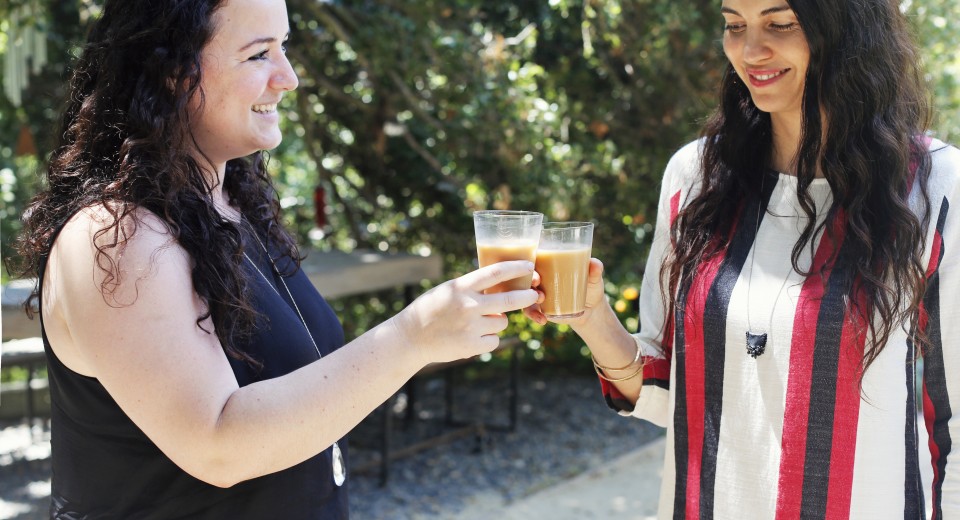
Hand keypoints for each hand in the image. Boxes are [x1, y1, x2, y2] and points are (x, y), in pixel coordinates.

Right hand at [391, 260, 539, 364]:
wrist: (410, 337)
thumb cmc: (432, 310)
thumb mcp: (449, 290)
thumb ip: (472, 288)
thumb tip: (504, 286)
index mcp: (461, 287)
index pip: (495, 273)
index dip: (516, 268)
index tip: (529, 265)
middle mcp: (468, 305)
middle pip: (509, 300)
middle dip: (527, 297)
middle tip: (534, 295)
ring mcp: (470, 327)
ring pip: (502, 322)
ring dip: (496, 321)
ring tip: (476, 323)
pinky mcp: (471, 346)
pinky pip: (494, 340)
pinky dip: (487, 339)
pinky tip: (470, 337)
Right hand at [524, 258, 606, 328]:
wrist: (591, 310)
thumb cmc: (591, 286)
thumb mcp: (594, 278)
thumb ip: (595, 270)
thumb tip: (595, 264)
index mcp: (548, 264)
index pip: (533, 259)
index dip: (529, 261)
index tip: (535, 266)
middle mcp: (539, 277)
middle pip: (525, 275)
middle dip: (528, 278)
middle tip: (537, 283)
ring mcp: (537, 293)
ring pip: (523, 293)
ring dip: (527, 297)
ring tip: (541, 300)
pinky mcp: (539, 308)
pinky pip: (530, 310)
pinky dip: (534, 315)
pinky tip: (543, 319)